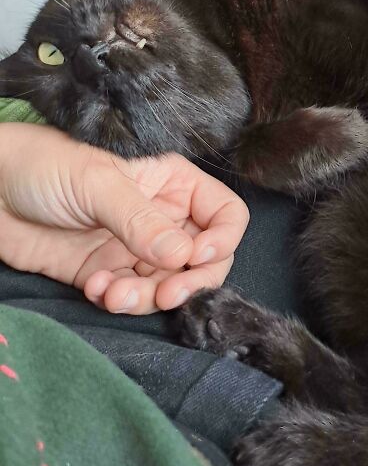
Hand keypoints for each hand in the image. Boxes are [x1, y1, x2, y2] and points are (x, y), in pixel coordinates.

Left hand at [0, 124, 248, 314]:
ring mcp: (135, 247)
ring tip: (113, 293)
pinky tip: (96, 289)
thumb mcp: (97, 183)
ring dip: (148, 297)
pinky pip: (133, 298)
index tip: (196, 256)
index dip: (223, 239)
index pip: (225, 214)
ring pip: (169, 285)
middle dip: (190, 281)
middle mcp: (162, 216)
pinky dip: (120, 301)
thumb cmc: (45, 164)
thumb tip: (184, 257)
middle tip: (167, 295)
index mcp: (173, 183)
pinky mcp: (107, 273)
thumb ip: (140, 221)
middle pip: (206, 259)